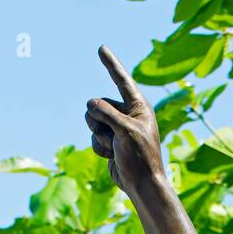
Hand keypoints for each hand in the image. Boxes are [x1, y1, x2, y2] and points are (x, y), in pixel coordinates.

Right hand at [86, 46, 164, 196]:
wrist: (141, 185)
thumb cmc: (140, 158)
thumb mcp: (125, 132)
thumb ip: (107, 113)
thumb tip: (91, 104)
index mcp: (138, 107)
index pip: (122, 80)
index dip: (111, 64)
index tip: (101, 48)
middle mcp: (127, 114)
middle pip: (97, 104)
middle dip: (99, 121)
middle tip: (115, 137)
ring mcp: (117, 127)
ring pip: (91, 119)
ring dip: (98, 135)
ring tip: (114, 147)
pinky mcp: (109, 141)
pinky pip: (92, 136)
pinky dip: (98, 147)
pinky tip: (111, 156)